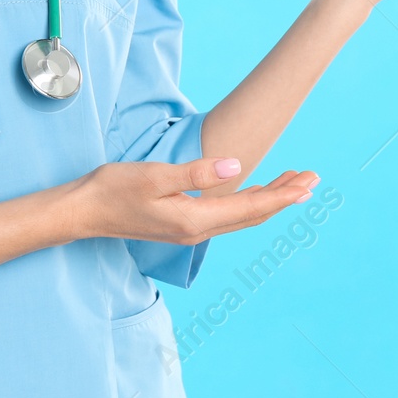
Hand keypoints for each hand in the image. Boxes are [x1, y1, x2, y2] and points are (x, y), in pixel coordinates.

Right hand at [73, 158, 318, 245]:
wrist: (83, 211)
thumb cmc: (114, 189)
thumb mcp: (155, 175)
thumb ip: (197, 173)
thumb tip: (237, 166)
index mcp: (195, 220)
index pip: (250, 208)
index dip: (282, 196)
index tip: (307, 184)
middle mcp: (197, 231)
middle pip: (252, 215)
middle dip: (284, 197)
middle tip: (313, 179)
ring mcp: (189, 230)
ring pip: (241, 216)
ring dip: (269, 199)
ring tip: (294, 182)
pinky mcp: (182, 223)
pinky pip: (227, 215)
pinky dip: (248, 202)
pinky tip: (256, 192)